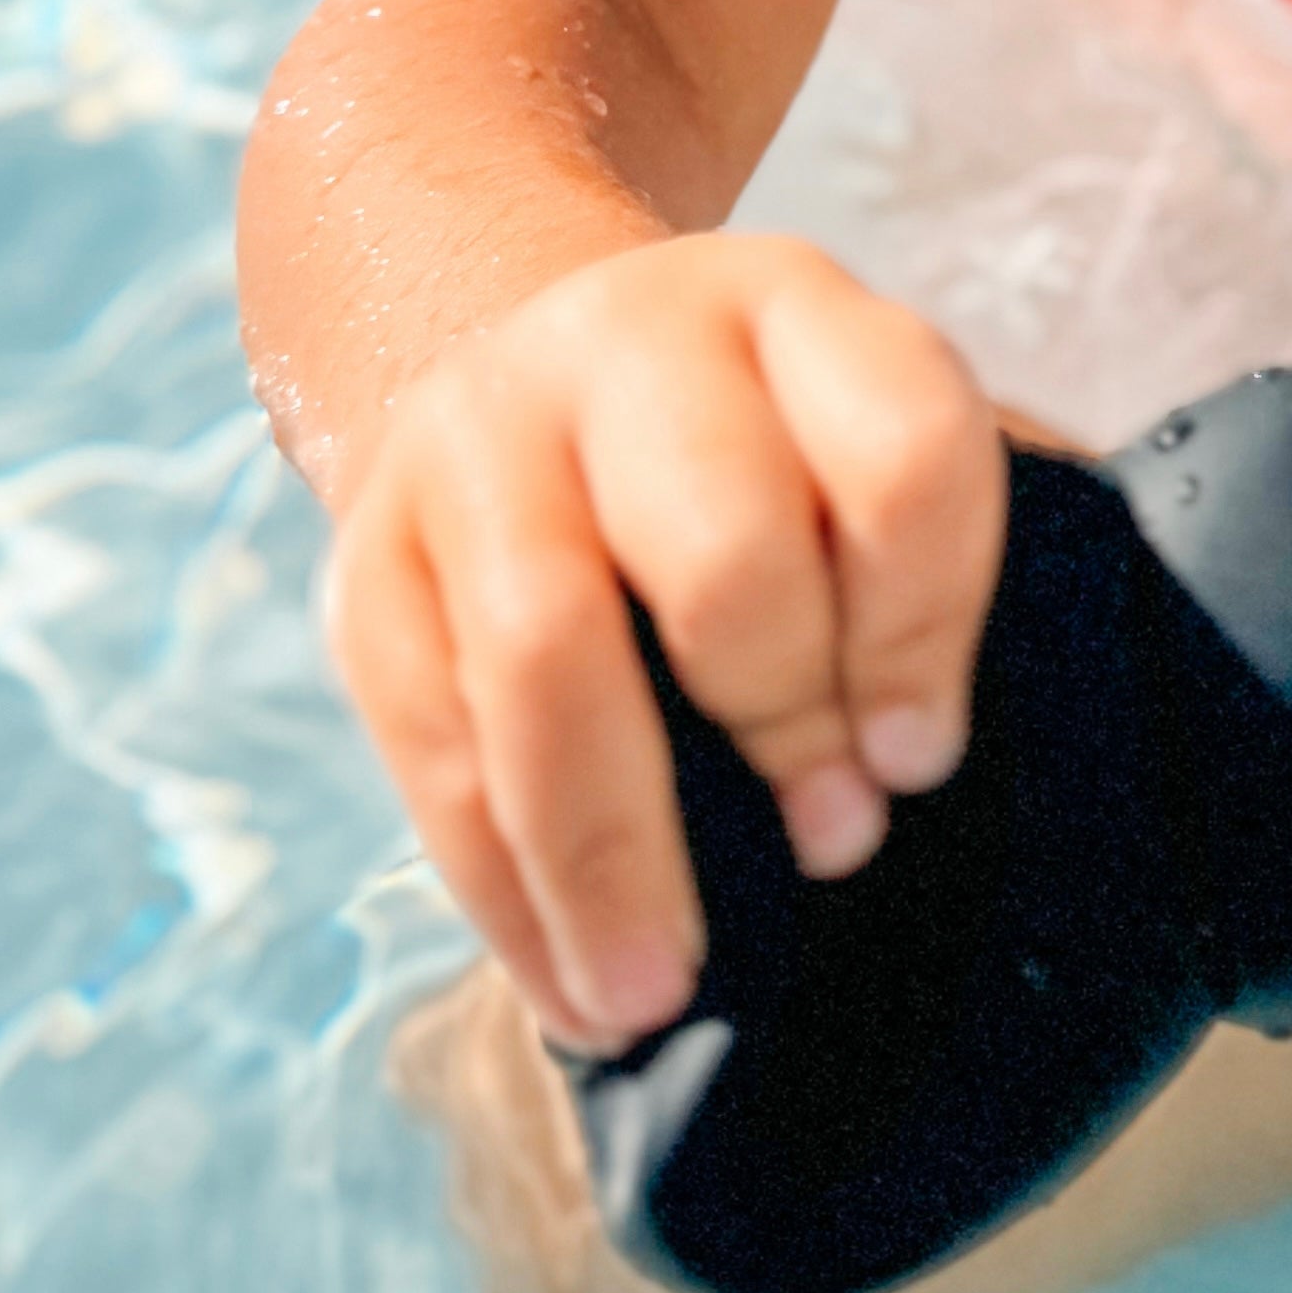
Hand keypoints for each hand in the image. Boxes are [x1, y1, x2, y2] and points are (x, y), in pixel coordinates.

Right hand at [322, 232, 1006, 1053]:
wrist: (535, 368)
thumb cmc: (753, 447)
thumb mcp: (851, 435)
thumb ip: (917, 560)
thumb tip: (922, 758)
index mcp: (795, 305)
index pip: (902, 451)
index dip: (924, 625)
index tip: (920, 755)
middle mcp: (629, 341)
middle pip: (724, 544)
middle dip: (784, 720)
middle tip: (834, 842)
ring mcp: (479, 438)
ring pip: (547, 652)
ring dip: (615, 852)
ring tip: (666, 987)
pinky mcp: (367, 554)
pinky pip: (429, 747)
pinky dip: (509, 896)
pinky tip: (574, 984)